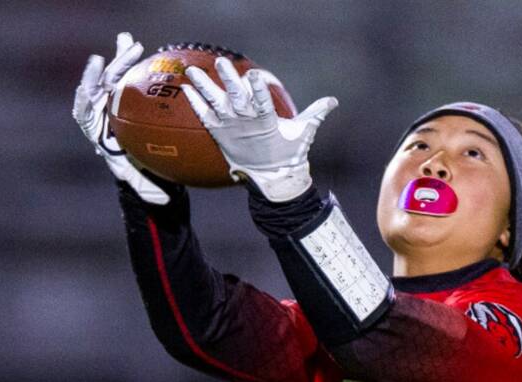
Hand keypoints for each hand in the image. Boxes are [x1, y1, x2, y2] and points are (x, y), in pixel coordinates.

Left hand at [73, 32, 169, 204]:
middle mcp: (99, 108)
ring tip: (130, 44)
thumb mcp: (138, 178)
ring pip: (112, 75)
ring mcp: (110, 96)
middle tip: (111, 60)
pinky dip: (128, 58)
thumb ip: (146, 188)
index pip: (84, 109)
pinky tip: (135, 45)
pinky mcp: (121, 89)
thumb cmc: (133, 167)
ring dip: (120, 59)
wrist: (135, 154)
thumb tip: (161, 204)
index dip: (86, 96)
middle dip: (106, 72)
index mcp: (94, 127)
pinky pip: (124, 71)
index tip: (91, 89)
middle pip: (99, 86)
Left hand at [182, 58, 337, 201]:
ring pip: (215, 104)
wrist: (272, 179)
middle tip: (221, 61)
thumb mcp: (304, 133)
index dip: (257, 88)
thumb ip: (316, 113)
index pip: (262, 101)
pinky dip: (196, 104)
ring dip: (203, 86)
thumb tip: (334, 101)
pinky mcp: (220, 135)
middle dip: (228, 80)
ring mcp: (231, 129)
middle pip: (236, 98)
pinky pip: (205, 117)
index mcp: (267, 122)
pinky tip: (187, 89)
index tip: (253, 73)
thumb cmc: (290, 154)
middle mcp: (246, 124)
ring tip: (191, 70)